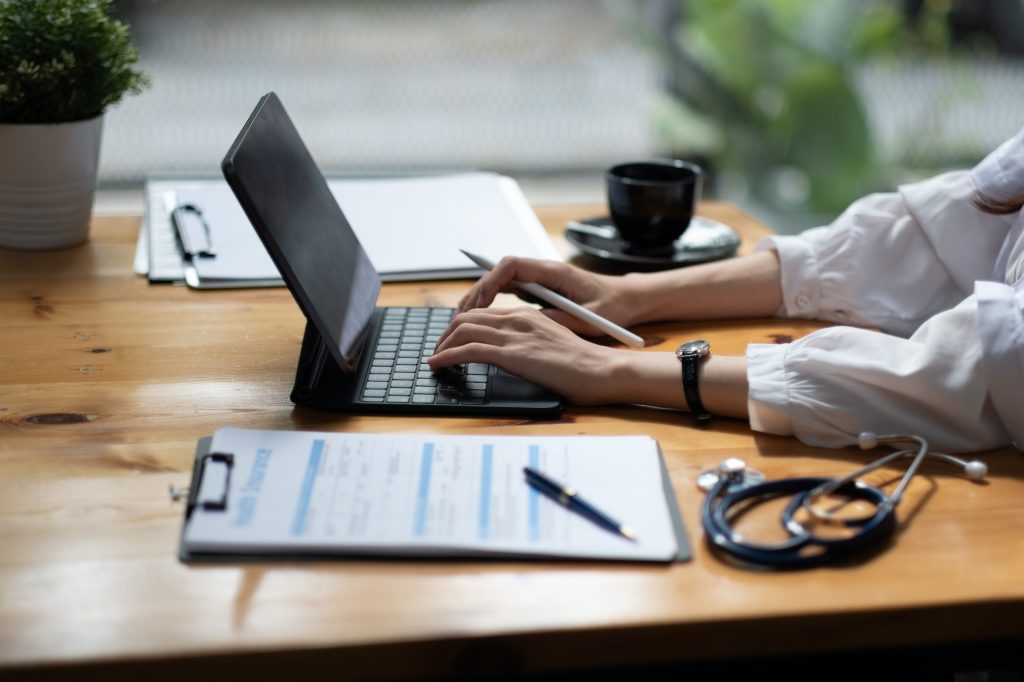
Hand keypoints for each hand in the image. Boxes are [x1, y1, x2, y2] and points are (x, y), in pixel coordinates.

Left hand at [428, 306, 624, 405]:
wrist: (601, 370)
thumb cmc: (584, 366)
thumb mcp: (553, 345)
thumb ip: (531, 342)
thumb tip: (512, 354)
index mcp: (528, 316)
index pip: (483, 313)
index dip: (460, 326)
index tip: (451, 341)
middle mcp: (518, 319)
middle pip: (467, 317)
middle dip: (445, 334)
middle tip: (437, 351)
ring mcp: (514, 335)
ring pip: (463, 330)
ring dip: (442, 345)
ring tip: (433, 360)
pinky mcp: (512, 353)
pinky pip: (468, 350)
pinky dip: (447, 356)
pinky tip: (438, 366)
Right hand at [458, 257, 639, 335]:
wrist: (627, 300)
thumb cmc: (612, 308)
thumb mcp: (587, 319)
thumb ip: (557, 320)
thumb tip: (527, 324)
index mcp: (553, 271)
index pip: (511, 266)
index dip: (490, 281)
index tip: (479, 303)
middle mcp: (542, 271)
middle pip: (498, 273)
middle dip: (476, 292)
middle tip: (459, 317)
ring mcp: (538, 280)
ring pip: (499, 282)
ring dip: (480, 298)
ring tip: (461, 320)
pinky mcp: (538, 290)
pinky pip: (507, 292)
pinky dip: (491, 304)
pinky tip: (479, 320)